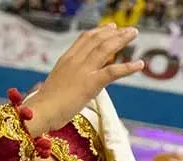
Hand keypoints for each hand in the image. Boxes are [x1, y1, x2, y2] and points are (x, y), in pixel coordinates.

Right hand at [25, 25, 143, 135]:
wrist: (42, 111)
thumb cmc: (47, 104)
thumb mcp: (58, 84)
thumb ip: (69, 78)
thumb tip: (76, 82)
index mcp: (66, 60)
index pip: (84, 39)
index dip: (99, 31)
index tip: (111, 28)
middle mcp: (75, 61)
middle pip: (97, 40)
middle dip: (114, 33)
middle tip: (129, 30)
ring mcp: (83, 71)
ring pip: (105, 49)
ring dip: (121, 40)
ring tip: (134, 34)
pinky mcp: (91, 84)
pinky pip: (113, 71)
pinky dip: (128, 67)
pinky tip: (140, 64)